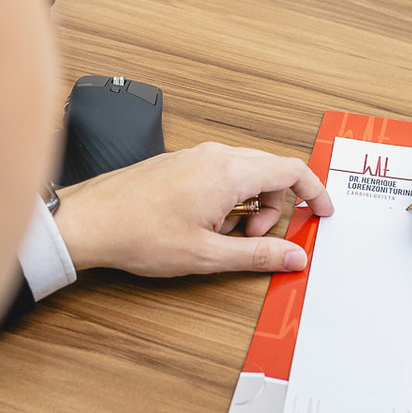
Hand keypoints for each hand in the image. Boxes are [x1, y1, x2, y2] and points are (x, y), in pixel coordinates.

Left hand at [52, 142, 332, 276]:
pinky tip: (208, 225)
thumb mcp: (208, 254)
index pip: (291, 171)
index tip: (323, 212)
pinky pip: (223, 173)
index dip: (315, 192)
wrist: (88, 221)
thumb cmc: (137, 234)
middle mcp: (215, 155)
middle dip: (278, 206)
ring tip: (226, 236)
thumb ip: (258, 254)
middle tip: (260, 237)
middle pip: (272, 171)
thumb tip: (294, 257)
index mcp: (229, 172)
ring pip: (247, 172)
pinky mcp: (182, 163)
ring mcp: (196, 156)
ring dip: (251, 204)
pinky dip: (230, 198)